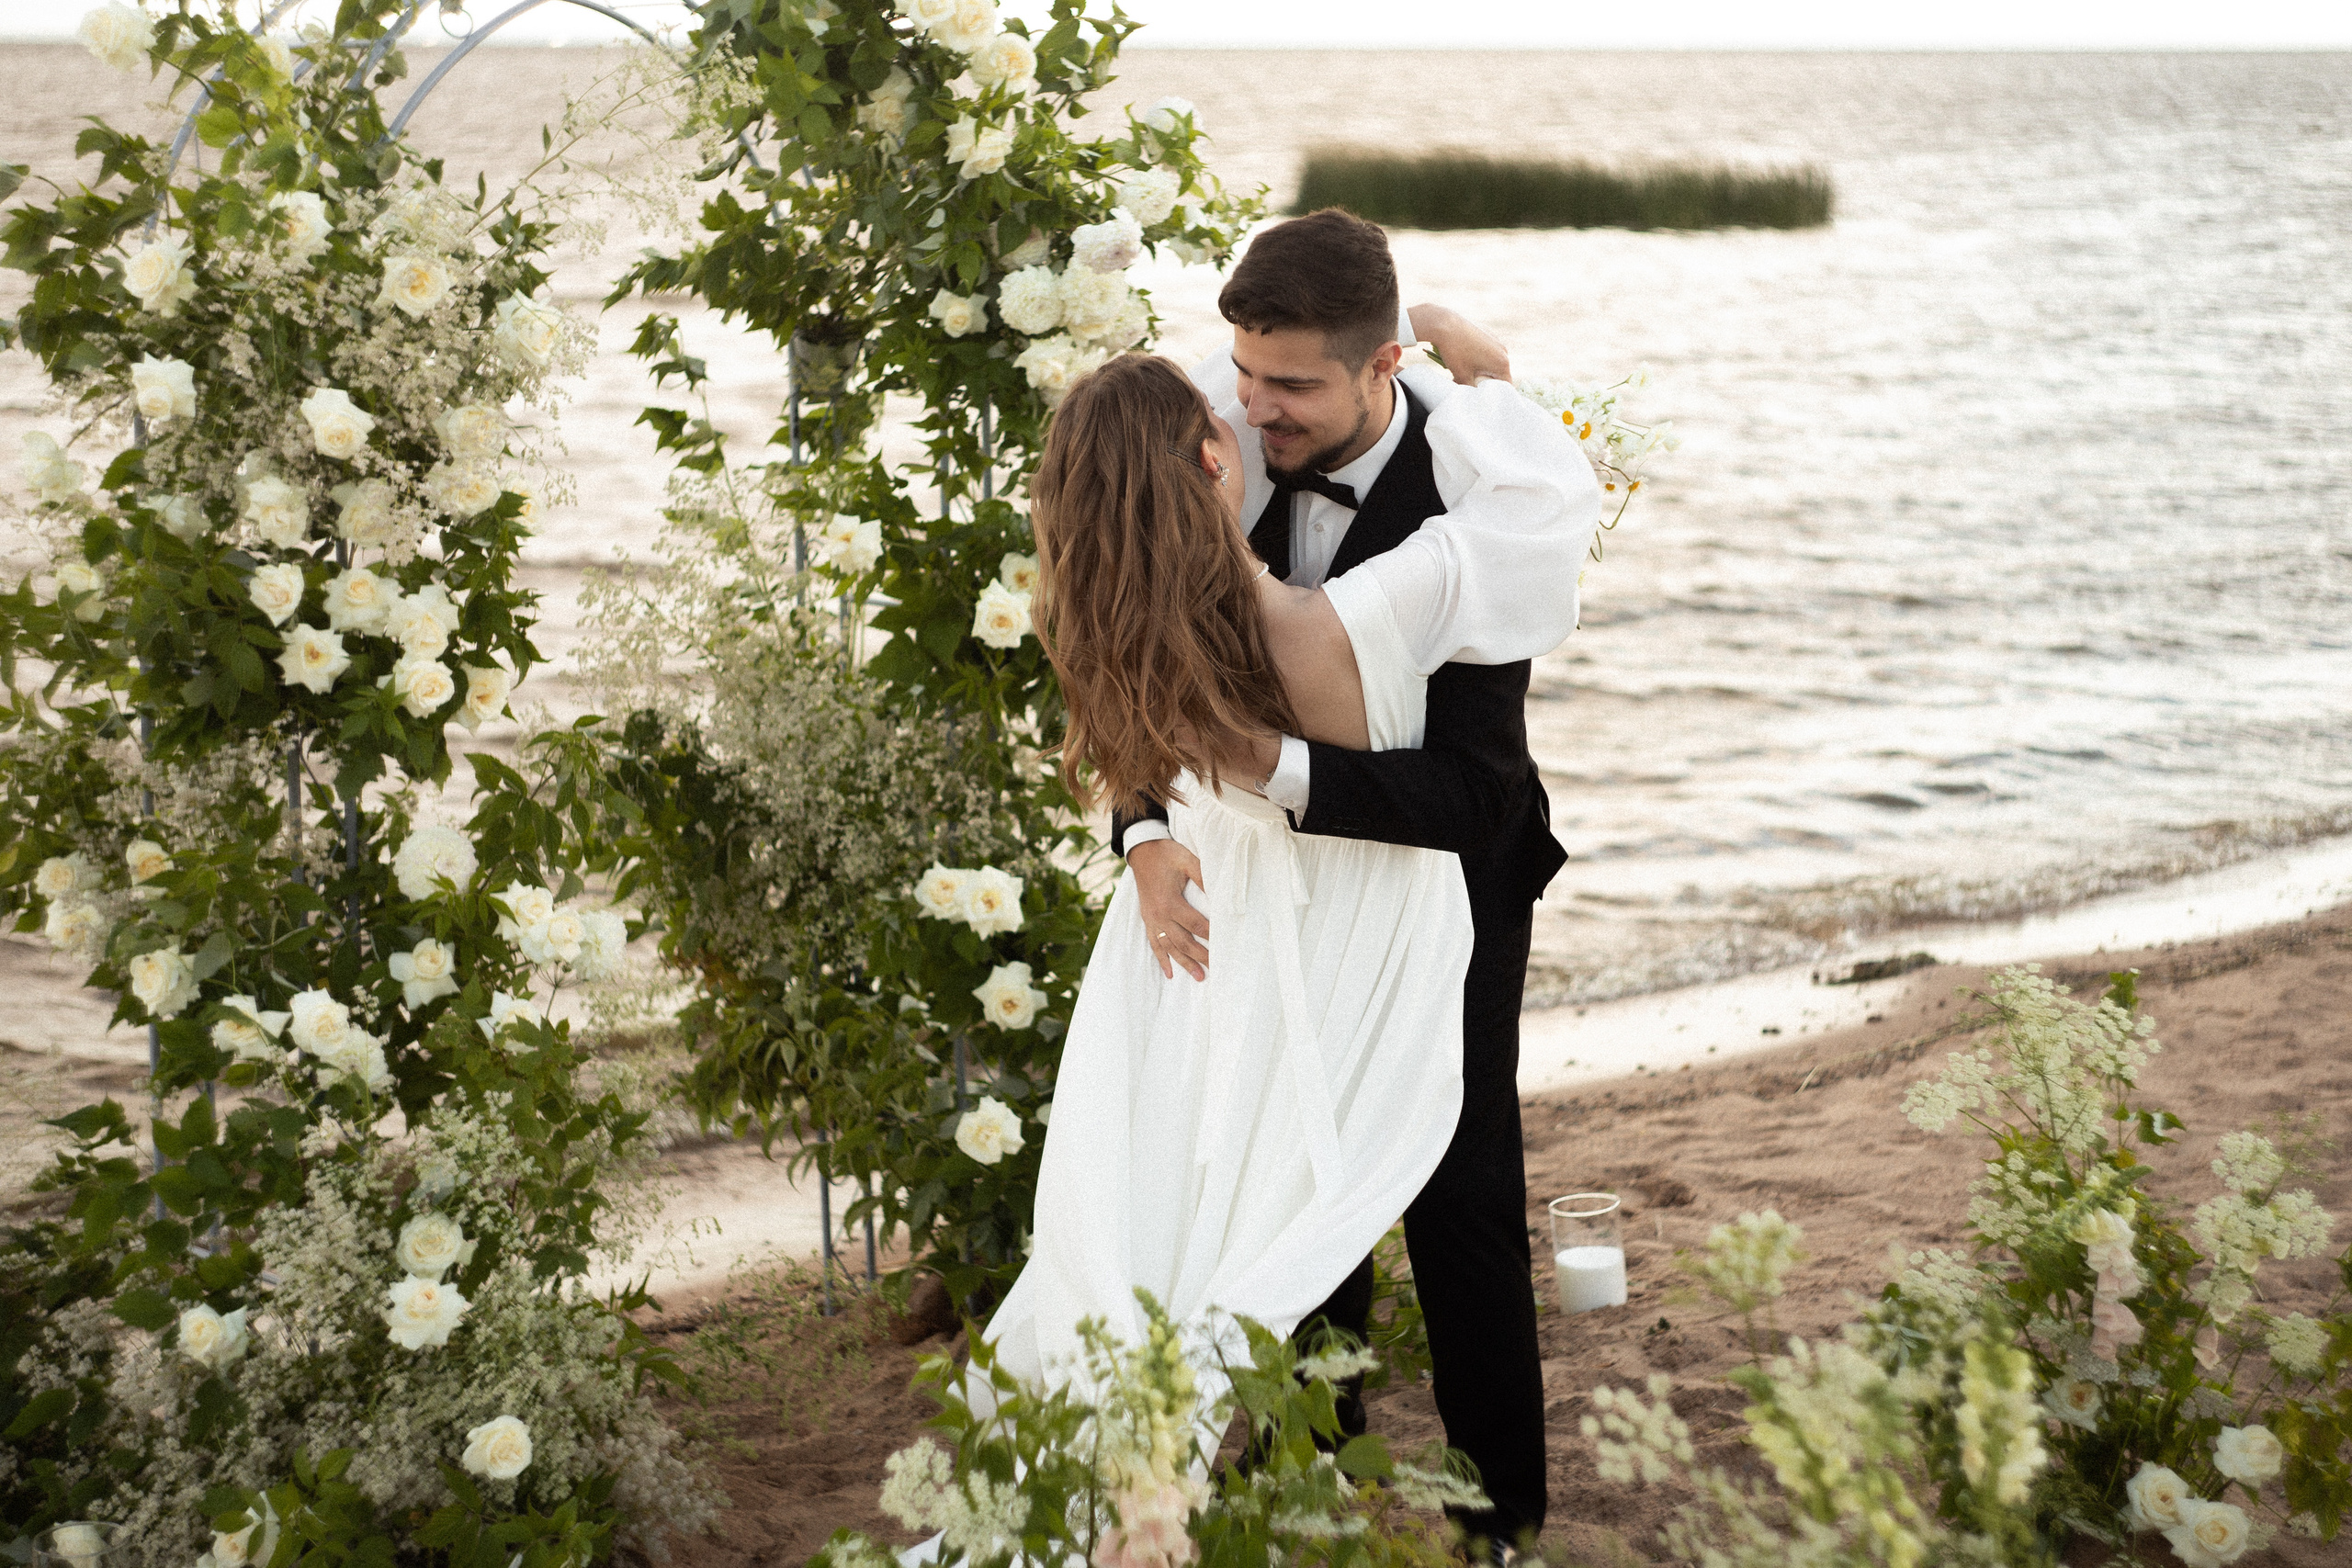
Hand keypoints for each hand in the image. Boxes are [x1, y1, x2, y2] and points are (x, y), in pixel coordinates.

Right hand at [1130, 837, 1208, 979]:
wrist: (1142, 851)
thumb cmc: (1167, 854)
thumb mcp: (1187, 860)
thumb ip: (1203, 877)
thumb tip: (1220, 894)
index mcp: (1170, 901)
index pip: (1195, 924)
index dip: (1210, 935)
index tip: (1225, 944)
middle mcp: (1159, 914)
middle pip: (1183, 941)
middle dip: (1200, 956)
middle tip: (1216, 969)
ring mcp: (1152, 919)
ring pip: (1169, 947)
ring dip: (1184, 963)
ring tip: (1199, 977)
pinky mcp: (1147, 919)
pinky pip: (1154, 943)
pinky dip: (1162, 959)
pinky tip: (1169, 973)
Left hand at [1407, 303, 1511, 386]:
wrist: (1445, 324)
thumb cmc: (1455, 352)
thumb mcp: (1462, 376)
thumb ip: (1471, 389)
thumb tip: (1473, 396)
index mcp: (1502, 363)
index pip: (1506, 386)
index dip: (1494, 395)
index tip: (1482, 397)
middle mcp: (1503, 350)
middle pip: (1499, 374)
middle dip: (1485, 382)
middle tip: (1469, 385)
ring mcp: (1496, 340)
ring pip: (1492, 362)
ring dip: (1481, 369)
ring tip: (1463, 371)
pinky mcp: (1487, 333)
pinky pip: (1487, 351)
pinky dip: (1479, 357)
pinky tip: (1464, 357)